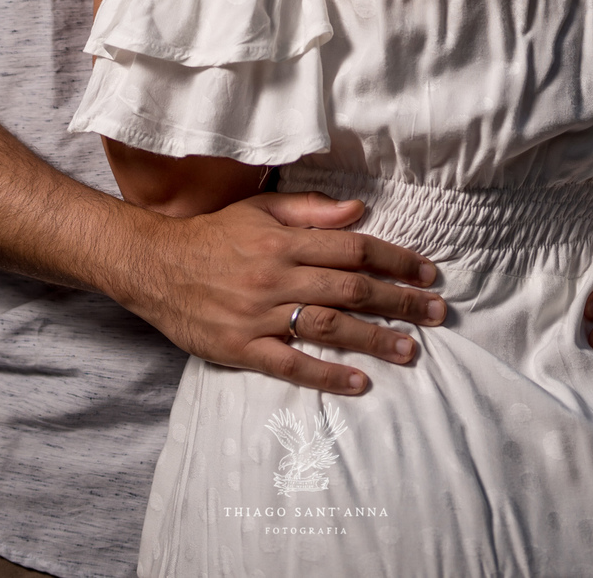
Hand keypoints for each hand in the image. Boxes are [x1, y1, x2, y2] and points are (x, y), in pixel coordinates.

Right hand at [120, 190, 446, 395]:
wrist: (155, 266)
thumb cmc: (214, 236)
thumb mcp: (261, 209)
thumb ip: (311, 210)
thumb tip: (360, 210)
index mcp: (285, 241)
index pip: (354, 248)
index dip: (397, 259)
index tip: (429, 272)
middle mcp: (277, 276)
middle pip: (351, 288)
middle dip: (400, 301)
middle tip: (438, 313)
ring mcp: (259, 314)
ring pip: (328, 327)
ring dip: (374, 339)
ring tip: (410, 350)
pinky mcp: (241, 348)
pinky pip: (290, 364)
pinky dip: (326, 375)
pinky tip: (358, 383)